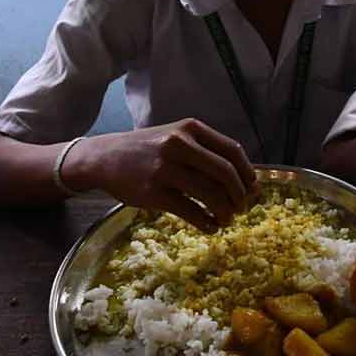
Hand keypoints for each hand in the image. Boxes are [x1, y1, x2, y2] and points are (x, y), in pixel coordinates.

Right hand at [63, 119, 258, 230]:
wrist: (103, 158)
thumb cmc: (149, 150)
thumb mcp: (178, 138)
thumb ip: (208, 153)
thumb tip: (247, 183)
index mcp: (191, 128)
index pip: (233, 150)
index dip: (248, 173)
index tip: (253, 189)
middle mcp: (179, 144)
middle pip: (225, 173)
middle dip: (240, 195)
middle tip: (242, 208)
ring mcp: (165, 169)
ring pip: (210, 194)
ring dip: (225, 211)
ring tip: (227, 219)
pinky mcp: (153, 193)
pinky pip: (190, 211)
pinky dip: (206, 222)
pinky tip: (210, 226)